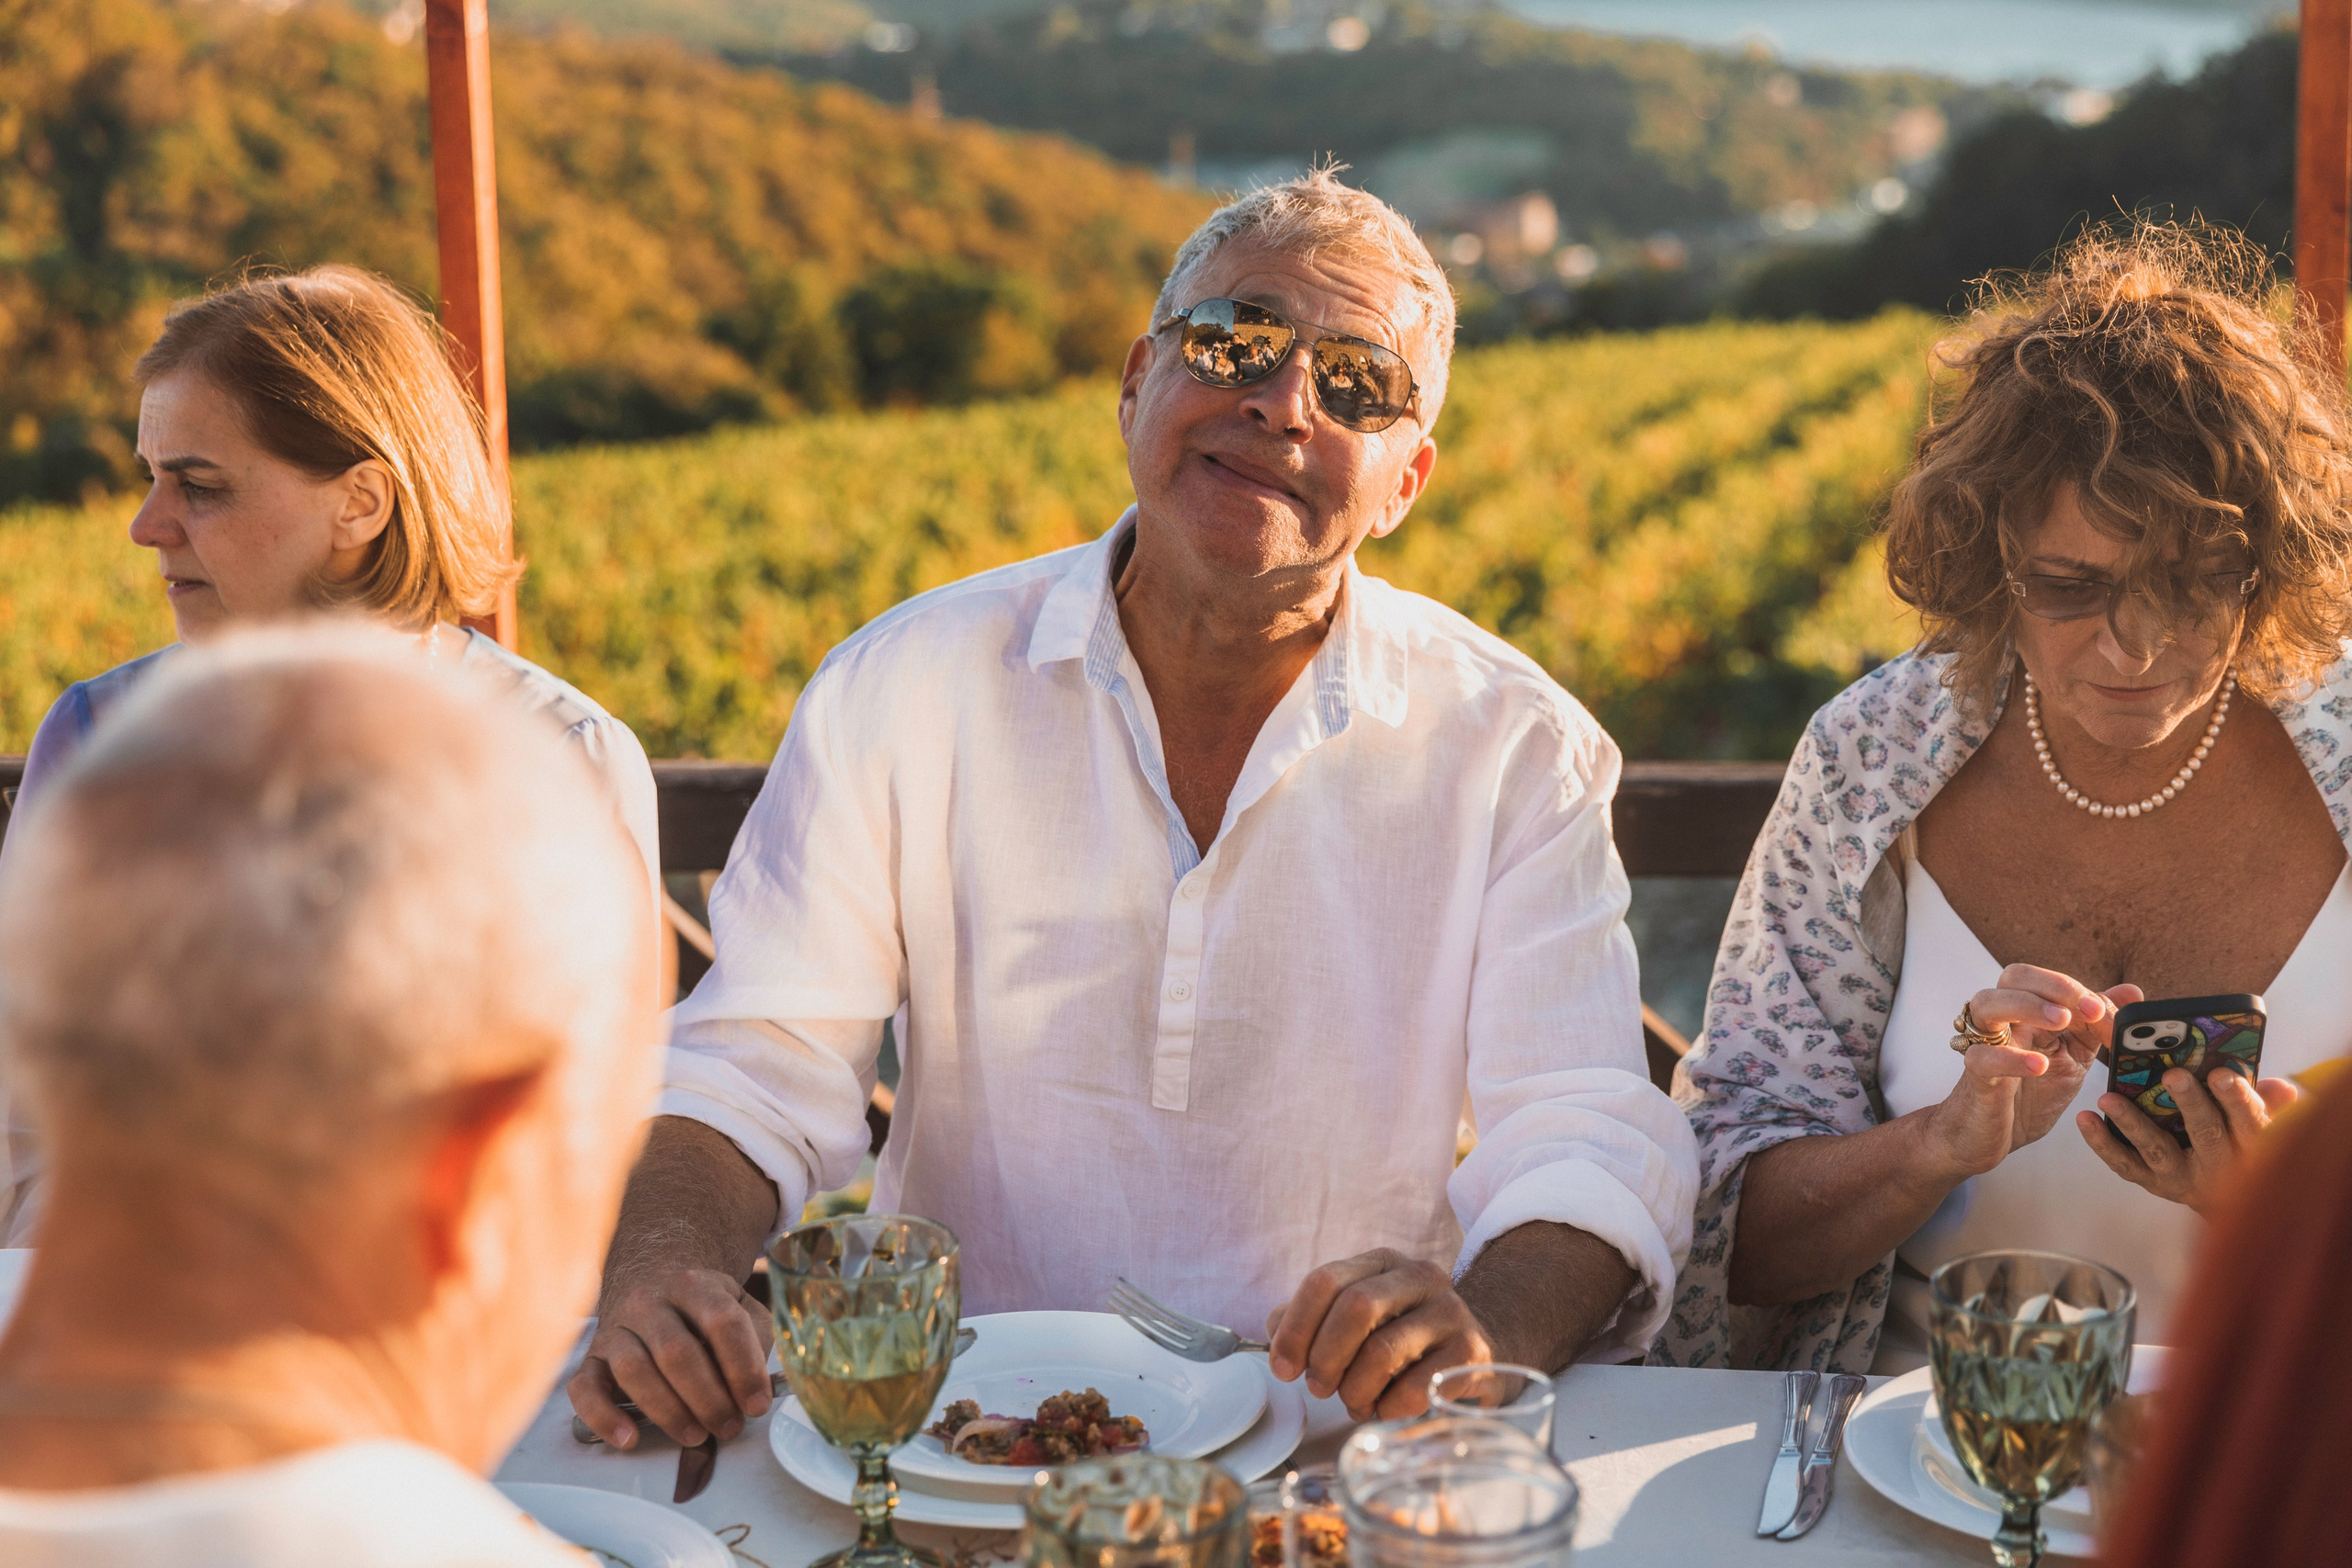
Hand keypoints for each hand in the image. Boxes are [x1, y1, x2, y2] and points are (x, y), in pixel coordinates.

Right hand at [567, 1264, 772, 1447]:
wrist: (652, 1282)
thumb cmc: (703, 1308)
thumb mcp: (740, 1305)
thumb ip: (756, 1340)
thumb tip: (758, 1391)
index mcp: (694, 1284)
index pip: (722, 1322)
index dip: (743, 1368)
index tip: (758, 1405)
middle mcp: (648, 1302)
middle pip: (676, 1352)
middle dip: (708, 1398)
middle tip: (728, 1427)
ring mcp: (615, 1328)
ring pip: (634, 1370)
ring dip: (668, 1411)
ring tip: (696, 1436)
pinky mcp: (591, 1358)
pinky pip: (584, 1389)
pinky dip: (603, 1418)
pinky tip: (629, 1439)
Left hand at [1264, 1249, 1493, 1421]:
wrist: (1481, 1354)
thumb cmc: (1406, 1340)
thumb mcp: (1361, 1319)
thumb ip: (1313, 1320)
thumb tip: (1275, 1332)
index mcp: (1382, 1263)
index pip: (1325, 1281)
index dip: (1295, 1327)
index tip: (1282, 1368)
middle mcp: (1419, 1277)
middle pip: (1355, 1307)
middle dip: (1326, 1357)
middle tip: (1318, 1388)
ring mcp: (1450, 1312)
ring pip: (1383, 1351)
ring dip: (1356, 1389)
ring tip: (1356, 1403)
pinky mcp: (1472, 1352)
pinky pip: (1416, 1387)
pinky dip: (1389, 1408)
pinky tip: (1387, 1409)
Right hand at [1922, 969, 2137, 1179]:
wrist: (1993, 1137)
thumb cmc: (2029, 1094)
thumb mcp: (2074, 1056)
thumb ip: (2097, 1023)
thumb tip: (2131, 991)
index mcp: (2027, 1014)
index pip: (2044, 979)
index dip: (2073, 988)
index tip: (2100, 1010)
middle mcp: (2004, 1023)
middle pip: (2012, 977)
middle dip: (2052, 985)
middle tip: (2083, 1009)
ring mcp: (1986, 1047)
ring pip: (1986, 1004)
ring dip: (2027, 1005)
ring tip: (2061, 1021)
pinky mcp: (1976, 1080)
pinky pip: (1981, 1058)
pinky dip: (2009, 1057)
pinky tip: (2038, 1065)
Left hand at [2079, 1068, 2300, 1211]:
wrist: (2226, 1201)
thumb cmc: (2240, 1143)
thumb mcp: (2260, 1125)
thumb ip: (2268, 1105)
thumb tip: (2280, 1087)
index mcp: (2251, 1149)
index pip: (2251, 1124)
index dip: (2238, 1100)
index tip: (2222, 1073)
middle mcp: (2218, 1168)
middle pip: (2206, 1134)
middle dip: (2191, 1103)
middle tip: (2173, 1074)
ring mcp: (2181, 1178)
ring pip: (2158, 1151)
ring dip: (2132, 1123)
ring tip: (2108, 1097)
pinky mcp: (2152, 1183)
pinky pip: (2125, 1164)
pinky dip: (2102, 1143)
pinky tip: (2084, 1119)